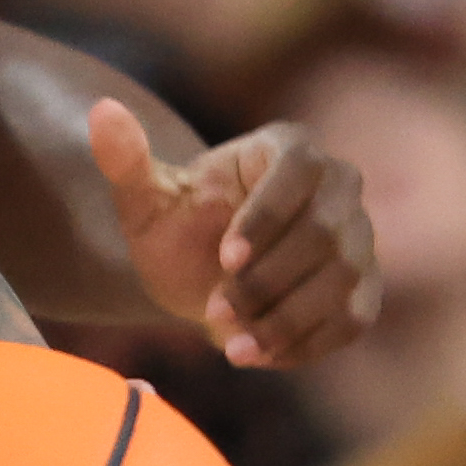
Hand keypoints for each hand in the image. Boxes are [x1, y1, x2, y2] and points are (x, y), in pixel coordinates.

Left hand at [90, 99, 379, 368]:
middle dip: (267, 280)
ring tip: (230, 344)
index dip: (266, 218)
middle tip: (214, 310)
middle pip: (326, 232)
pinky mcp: (363, 289)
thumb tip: (102, 111)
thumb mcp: (145, 201)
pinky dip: (305, 344)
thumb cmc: (178, 228)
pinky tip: (256, 354)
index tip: (224, 258)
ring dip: (285, 319)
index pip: (299, 172)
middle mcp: (339, 186)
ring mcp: (358, 239)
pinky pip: (352, 319)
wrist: (203, 278)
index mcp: (291, 148)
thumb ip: (126, 161)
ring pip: (343, 280)